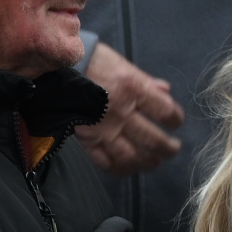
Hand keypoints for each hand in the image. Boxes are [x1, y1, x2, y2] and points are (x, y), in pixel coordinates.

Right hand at [77, 43, 181, 174]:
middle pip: (153, 140)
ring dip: (147, 163)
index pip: (166, 112)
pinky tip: (128, 169)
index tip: (175, 123)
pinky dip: (119, 169)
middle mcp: (121, 112)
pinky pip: (104, 161)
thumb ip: (146, 82)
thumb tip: (166, 92)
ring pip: (131, 156)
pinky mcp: (85, 139)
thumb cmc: (92, 61)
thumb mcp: (123, 65)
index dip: (176, 120)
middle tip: (173, 149)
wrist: (54, 67)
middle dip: (168, 148)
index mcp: (134, 90)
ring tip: (154, 162)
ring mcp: (102, 128)